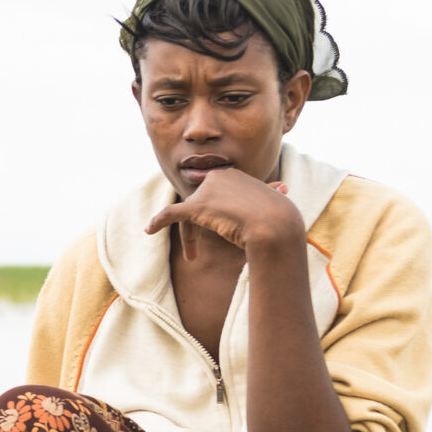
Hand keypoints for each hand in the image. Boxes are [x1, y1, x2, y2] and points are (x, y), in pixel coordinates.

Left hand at [145, 169, 301, 253]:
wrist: (276, 226)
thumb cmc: (281, 219)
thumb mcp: (275, 204)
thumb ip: (271, 195)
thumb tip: (282, 188)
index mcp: (234, 175)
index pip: (215, 196)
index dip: (215, 216)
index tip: (222, 230)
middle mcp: (218, 177)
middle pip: (199, 204)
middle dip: (200, 227)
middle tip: (199, 251)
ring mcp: (207, 191)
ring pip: (188, 214)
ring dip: (187, 236)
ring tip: (191, 256)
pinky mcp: (197, 206)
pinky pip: (171, 213)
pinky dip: (158, 221)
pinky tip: (149, 230)